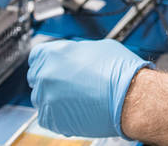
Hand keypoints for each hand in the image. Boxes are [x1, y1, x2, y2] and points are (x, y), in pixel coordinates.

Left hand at [27, 38, 152, 137]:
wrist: (131, 97)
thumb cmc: (120, 72)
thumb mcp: (98, 47)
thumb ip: (76, 51)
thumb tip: (72, 55)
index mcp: (55, 53)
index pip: (36, 56)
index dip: (47, 61)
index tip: (53, 67)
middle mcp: (47, 74)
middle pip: (37, 76)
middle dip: (50, 79)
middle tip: (68, 83)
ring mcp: (47, 98)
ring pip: (41, 97)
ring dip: (53, 97)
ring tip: (76, 98)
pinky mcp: (52, 119)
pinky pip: (46, 116)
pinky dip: (57, 115)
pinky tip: (74, 110)